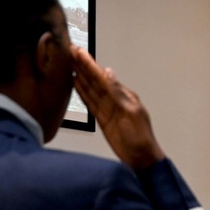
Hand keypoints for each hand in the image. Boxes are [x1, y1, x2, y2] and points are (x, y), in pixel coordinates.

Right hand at [71, 46, 164, 167]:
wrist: (141, 159)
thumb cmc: (139, 137)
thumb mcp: (129, 113)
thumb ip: (116, 93)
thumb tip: (108, 72)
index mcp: (124, 95)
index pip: (103, 76)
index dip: (90, 64)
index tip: (78, 51)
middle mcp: (115, 99)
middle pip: (95, 80)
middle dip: (82, 66)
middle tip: (69, 51)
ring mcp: (108, 108)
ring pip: (91, 89)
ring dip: (80, 76)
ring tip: (68, 63)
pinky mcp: (102, 119)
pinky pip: (90, 103)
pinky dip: (82, 93)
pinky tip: (75, 83)